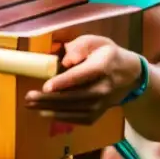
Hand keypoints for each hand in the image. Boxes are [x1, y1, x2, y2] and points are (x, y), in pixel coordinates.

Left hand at [25, 35, 143, 125]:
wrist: (130, 75)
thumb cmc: (106, 54)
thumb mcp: (96, 41)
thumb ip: (81, 46)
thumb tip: (67, 59)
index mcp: (103, 66)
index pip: (83, 75)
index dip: (65, 82)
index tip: (46, 87)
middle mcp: (105, 87)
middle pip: (77, 96)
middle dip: (51, 99)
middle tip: (29, 97)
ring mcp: (104, 103)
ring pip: (77, 109)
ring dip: (52, 109)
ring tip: (30, 105)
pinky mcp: (100, 112)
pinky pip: (81, 118)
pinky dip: (63, 118)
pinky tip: (45, 113)